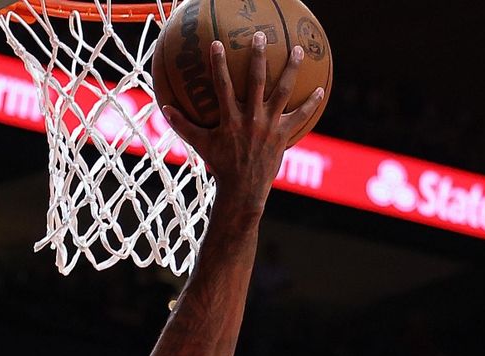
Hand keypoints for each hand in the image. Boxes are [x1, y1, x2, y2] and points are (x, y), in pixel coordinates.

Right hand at [162, 32, 324, 212]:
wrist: (243, 190)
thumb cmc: (220, 166)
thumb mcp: (200, 145)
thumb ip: (183, 125)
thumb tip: (165, 109)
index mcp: (230, 119)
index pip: (223, 85)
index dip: (219, 63)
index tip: (217, 43)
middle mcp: (251, 119)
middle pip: (257, 80)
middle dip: (258, 56)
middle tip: (261, 36)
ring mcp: (269, 126)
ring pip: (283, 91)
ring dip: (291, 69)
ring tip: (297, 50)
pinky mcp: (283, 135)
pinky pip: (300, 116)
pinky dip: (311, 103)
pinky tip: (319, 90)